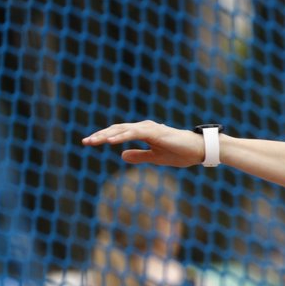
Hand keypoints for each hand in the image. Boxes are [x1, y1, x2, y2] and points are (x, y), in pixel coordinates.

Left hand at [82, 120, 203, 167]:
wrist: (199, 150)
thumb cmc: (181, 153)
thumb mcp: (155, 158)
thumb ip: (139, 155)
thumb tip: (121, 155)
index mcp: (144, 133)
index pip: (119, 133)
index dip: (104, 137)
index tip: (89, 143)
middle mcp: (145, 127)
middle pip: (117, 129)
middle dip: (100, 135)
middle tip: (85, 142)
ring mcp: (150, 128)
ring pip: (123, 129)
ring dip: (107, 135)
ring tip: (93, 141)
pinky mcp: (155, 132)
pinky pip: (135, 133)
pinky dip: (122, 136)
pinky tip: (111, 141)